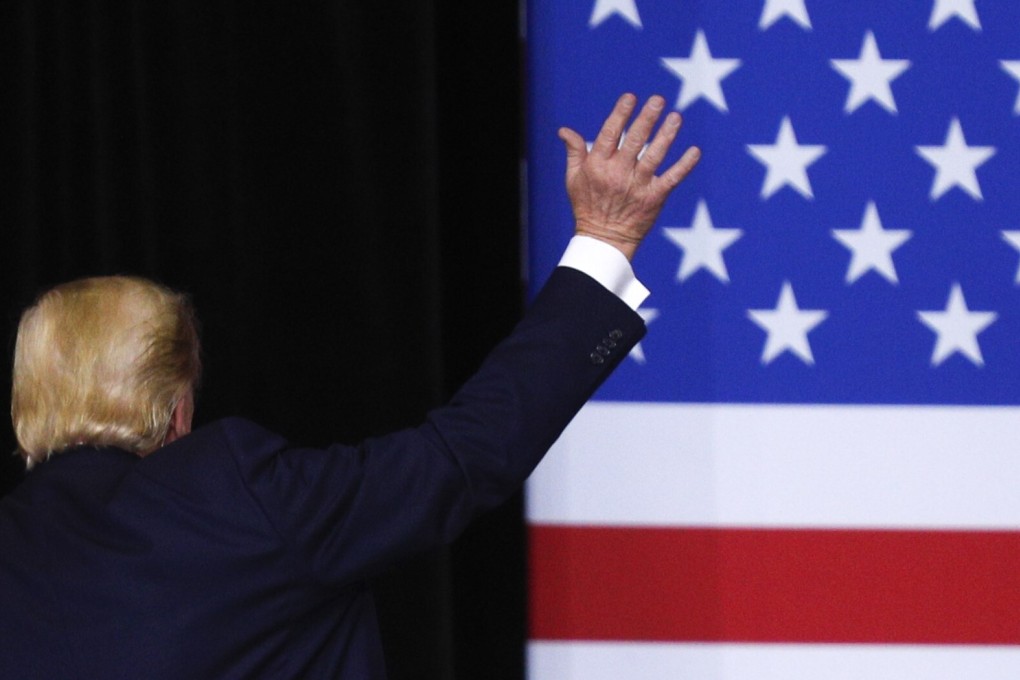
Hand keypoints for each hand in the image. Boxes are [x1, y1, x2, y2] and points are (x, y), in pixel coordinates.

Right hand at [558, 93, 700, 259]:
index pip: (610, 133)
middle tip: (659, 100)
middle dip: (647, 118)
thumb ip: (574, 152)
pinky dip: (684, 165)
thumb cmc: (587, 206)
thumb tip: (564, 130)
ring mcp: (637, 187)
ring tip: (676, 117)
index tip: (631, 97)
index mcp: (597, 166)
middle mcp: (617, 174)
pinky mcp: (654, 199)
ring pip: (655, 155)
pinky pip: (672, 179)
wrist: (603, 239)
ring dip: (667, 135)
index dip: (621, 114)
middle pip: (635, 140)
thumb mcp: (573, 179)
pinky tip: (694, 151)